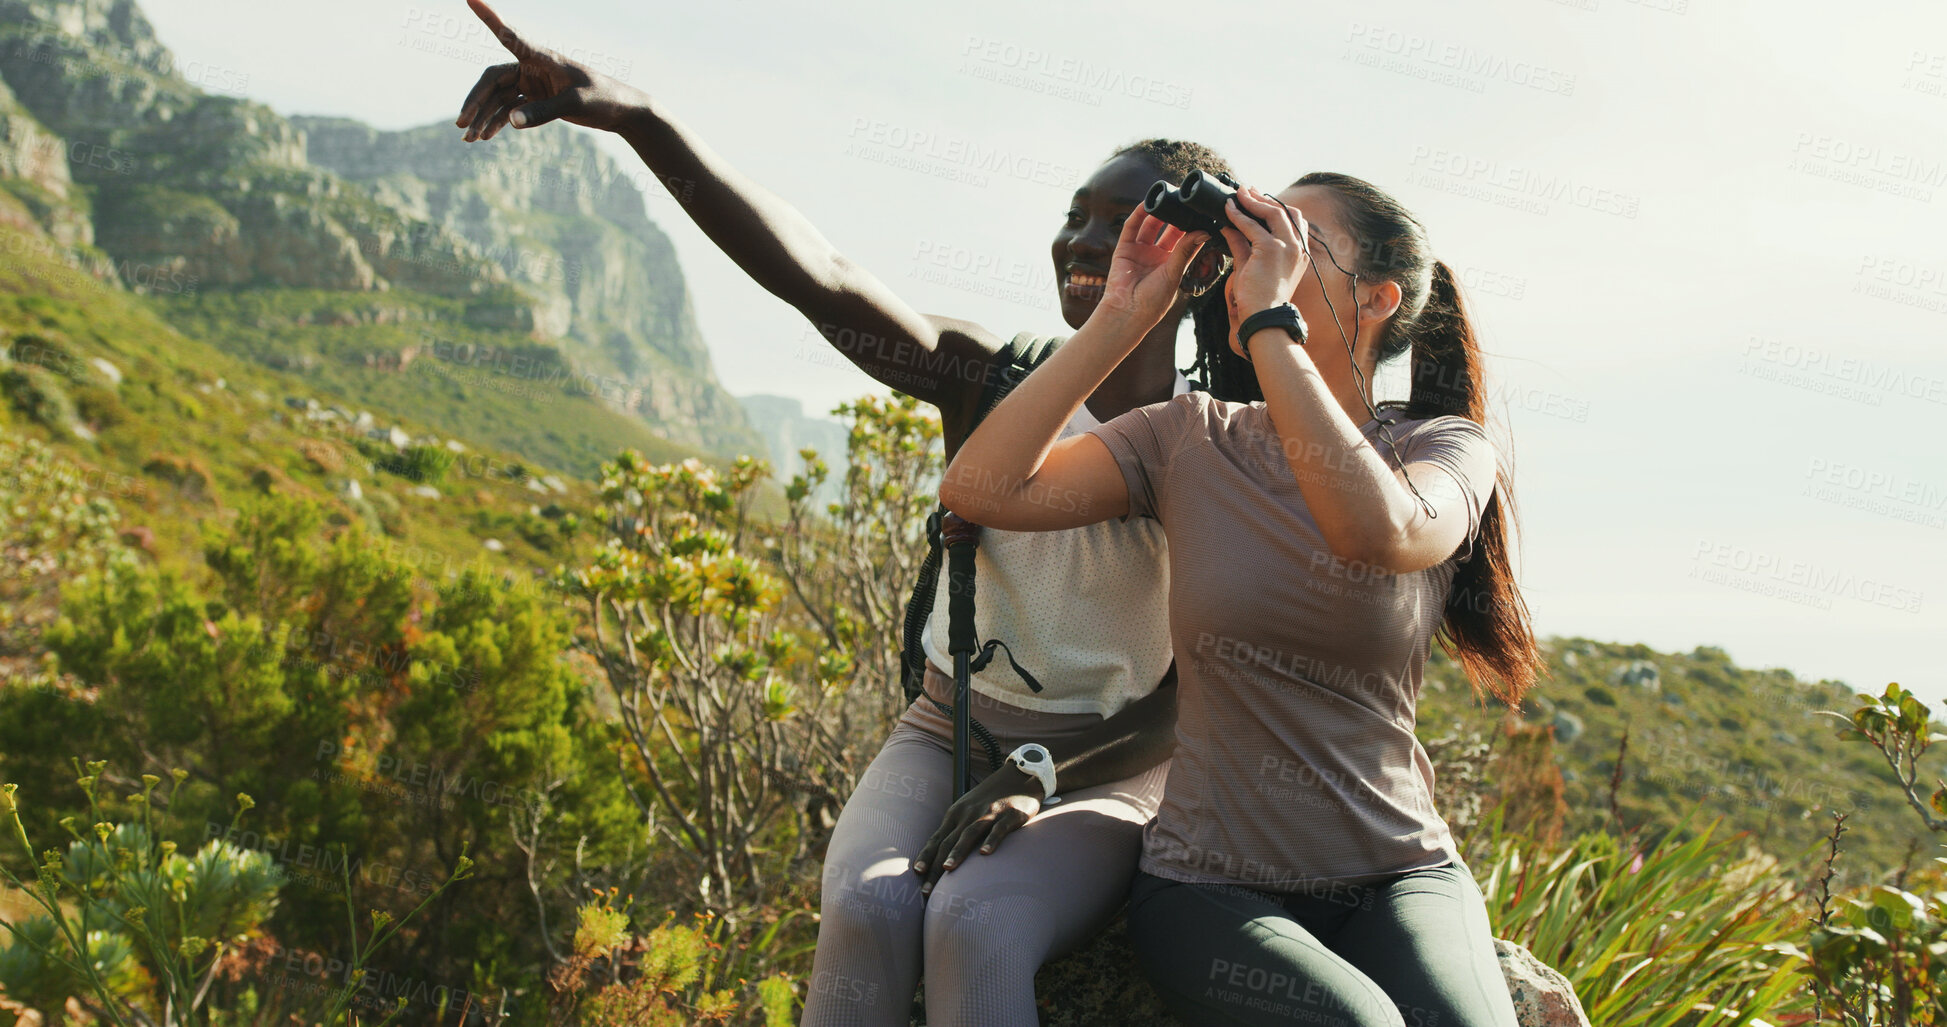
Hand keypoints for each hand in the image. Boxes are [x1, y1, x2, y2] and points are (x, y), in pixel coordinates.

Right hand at [453, 0, 647, 139]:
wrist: (621, 111)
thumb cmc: (603, 98)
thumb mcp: (575, 104)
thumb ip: (543, 112)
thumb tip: (511, 123)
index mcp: (542, 58)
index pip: (509, 36)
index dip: (489, 17)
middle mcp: (532, 68)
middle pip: (492, 80)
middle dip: (475, 101)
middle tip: (461, 124)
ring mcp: (533, 84)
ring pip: (498, 99)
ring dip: (483, 117)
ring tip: (469, 139)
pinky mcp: (538, 100)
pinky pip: (510, 110)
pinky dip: (497, 122)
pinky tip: (485, 136)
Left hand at [911, 766, 1043, 894]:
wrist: (1019, 776)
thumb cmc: (991, 798)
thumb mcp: (969, 810)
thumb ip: (957, 830)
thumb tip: (941, 857)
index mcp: (956, 814)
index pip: (937, 839)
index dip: (926, 856)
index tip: (916, 874)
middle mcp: (968, 814)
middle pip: (949, 841)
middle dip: (936, 865)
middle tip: (927, 888)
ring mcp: (989, 813)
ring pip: (969, 834)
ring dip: (958, 851)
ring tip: (948, 869)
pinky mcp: (1010, 815)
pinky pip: (998, 829)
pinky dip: (991, 841)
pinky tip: (985, 854)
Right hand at [1093, 207, 1207, 330]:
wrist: (1127, 312)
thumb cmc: (1152, 302)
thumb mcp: (1174, 274)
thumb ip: (1185, 251)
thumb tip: (1204, 232)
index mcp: (1172, 265)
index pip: (1185, 241)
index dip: (1192, 227)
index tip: (1201, 213)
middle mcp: (1157, 256)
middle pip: (1168, 230)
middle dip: (1176, 216)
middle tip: (1185, 201)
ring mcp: (1140, 251)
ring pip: (1150, 226)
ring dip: (1158, 212)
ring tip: (1168, 198)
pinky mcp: (1124, 248)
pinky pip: (1132, 228)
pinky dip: (1138, 215)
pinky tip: (1147, 204)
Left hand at [1219, 186, 1312, 356]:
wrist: (1263, 317)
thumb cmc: (1259, 298)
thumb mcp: (1252, 265)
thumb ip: (1242, 244)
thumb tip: (1228, 227)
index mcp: (1300, 253)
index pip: (1295, 220)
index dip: (1277, 206)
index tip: (1260, 199)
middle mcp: (1298, 247)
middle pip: (1285, 211)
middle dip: (1265, 198)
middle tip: (1247, 190)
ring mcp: (1287, 247)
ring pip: (1271, 212)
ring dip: (1253, 200)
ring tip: (1238, 194)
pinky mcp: (1270, 249)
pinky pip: (1252, 225)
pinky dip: (1239, 214)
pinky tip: (1229, 209)